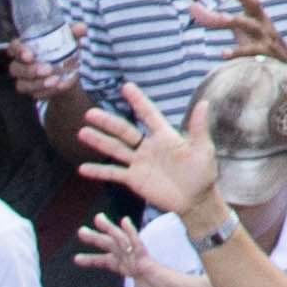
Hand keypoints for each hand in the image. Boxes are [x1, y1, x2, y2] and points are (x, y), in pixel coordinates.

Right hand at [77, 77, 228, 220]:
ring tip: (82, 132)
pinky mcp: (134, 179)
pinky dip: (99, 171)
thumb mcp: (202, 149)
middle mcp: (149, 146)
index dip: (138, 101)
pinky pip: (114, 174)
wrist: (194, 200)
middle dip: (108, 122)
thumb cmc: (202, 173)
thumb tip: (204, 103)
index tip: (126, 86)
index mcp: (165, 136)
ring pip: (115, 149)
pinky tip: (82, 168)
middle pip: (125, 131)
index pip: (148, 114)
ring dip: (99, 141)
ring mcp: (140, 162)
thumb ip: (198, 128)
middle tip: (89, 113)